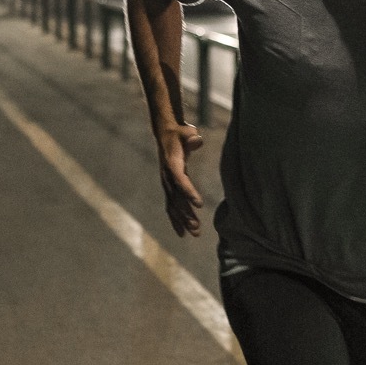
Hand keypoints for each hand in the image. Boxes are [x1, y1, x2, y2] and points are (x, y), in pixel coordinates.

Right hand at [156, 122, 204, 236]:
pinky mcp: (169, 187)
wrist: (166, 135)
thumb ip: (191, 136)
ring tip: (195, 233)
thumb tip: (197, 139)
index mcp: (172, 163)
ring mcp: (167, 183)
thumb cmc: (180, 133)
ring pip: (174, 205)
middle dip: (186, 214)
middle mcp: (167, 176)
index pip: (180, 180)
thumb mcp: (186, 131)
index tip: (199, 205)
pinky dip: (176, 219)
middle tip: (197, 228)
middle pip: (176, 198)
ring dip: (183, 220)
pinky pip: (171, 206)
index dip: (188, 192)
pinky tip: (182, 233)